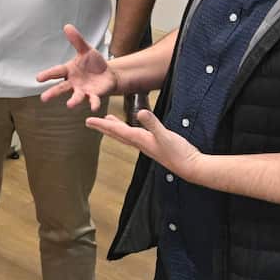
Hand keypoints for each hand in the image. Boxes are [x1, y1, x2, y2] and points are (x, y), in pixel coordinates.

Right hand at [36, 24, 118, 110]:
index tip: (38, 78)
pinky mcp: (94, 95)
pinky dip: (94, 103)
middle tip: (43, 98)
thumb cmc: (94, 63)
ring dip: (73, 101)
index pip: (56, 72)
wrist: (108, 75)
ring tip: (69, 105)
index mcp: (69, 70)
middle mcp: (73, 82)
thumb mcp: (86, 50)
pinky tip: (94, 107)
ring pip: (76, 96)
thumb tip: (67, 26)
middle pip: (61, 88)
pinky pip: (93, 100)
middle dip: (52, 93)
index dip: (47, 75)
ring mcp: (83, 90)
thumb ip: (77, 40)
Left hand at [87, 109, 203, 179]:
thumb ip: (153, 124)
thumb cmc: (179, 153)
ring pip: (125, 135)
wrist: (191, 167)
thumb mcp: (166, 136)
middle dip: (103, 127)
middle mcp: (140, 143)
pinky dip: (129, 130)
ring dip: (115, 127)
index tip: (88, 120)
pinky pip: (135, 136)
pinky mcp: (155, 144)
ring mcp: (147, 145)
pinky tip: (132, 128)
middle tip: (89, 122)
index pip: (117, 130)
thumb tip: (141, 112)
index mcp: (140, 139)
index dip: (102, 124)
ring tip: (107, 121)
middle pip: (117, 133)